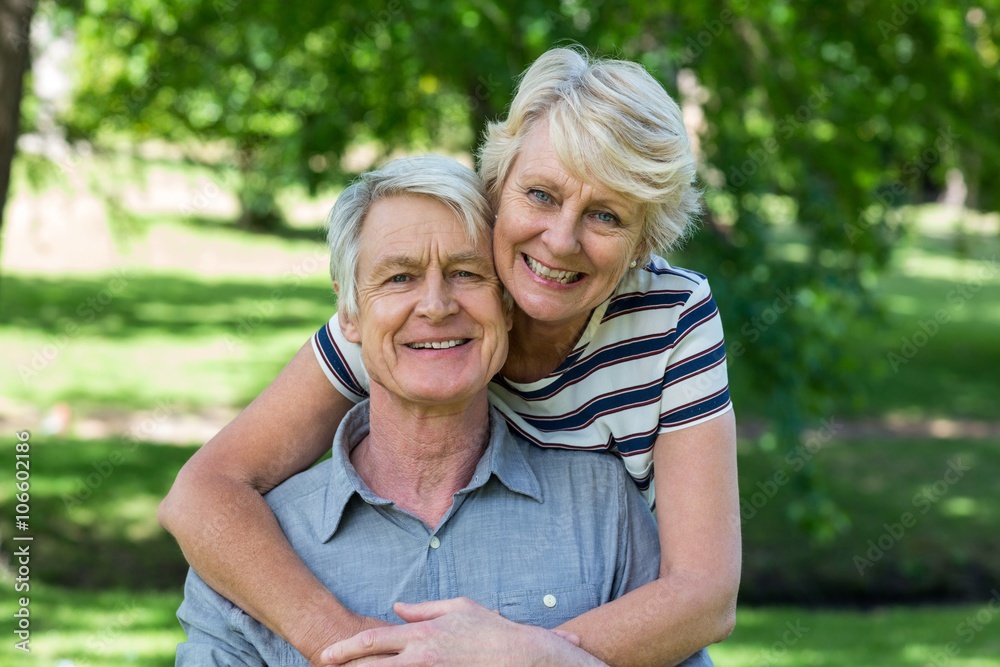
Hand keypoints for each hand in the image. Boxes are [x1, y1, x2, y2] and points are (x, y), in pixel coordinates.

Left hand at [320, 597, 603, 665]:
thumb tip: (397, 608)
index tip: (327, 654)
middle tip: (326, 666)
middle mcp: (422, 657)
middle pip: (373, 665)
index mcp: (423, 634)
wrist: (523, 655)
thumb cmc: (492, 630)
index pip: (374, 639)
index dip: (347, 648)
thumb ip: (424, 609)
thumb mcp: (458, 607)